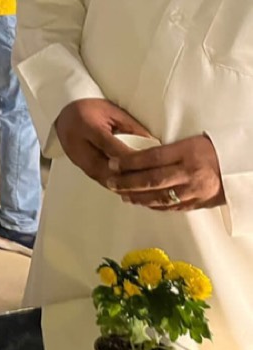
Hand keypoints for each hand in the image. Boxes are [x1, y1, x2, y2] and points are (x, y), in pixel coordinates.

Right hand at [56, 98, 150, 187]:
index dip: (131, 158)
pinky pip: (101, 181)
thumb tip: (155, 146)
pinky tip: (132, 191)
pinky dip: (118, 187)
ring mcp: (78, 160)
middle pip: (107, 169)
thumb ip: (133, 128)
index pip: (111, 146)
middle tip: (152, 183)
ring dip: (125, 187)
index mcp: (87, 126)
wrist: (63, 113)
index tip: (152, 165)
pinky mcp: (81, 168)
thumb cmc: (90, 109)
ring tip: (145, 191)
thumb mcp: (113, 112)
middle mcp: (79, 146)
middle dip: (131, 179)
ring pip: (105, 180)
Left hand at [107, 135, 225, 211]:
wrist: (243, 167)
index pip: (151, 158)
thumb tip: (139, 157)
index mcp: (188, 153)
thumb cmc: (215, 149)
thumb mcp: (191, 142)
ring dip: (137, 197)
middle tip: (110, 182)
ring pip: (160, 197)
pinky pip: (172, 207)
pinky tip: (142, 203)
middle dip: (127, 182)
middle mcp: (190, 173)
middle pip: (152, 179)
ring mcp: (195, 191)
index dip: (129, 162)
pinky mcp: (200, 203)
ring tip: (122, 194)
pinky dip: (154, 206)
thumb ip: (168, 150)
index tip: (113, 163)